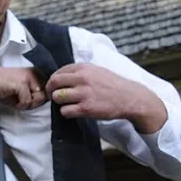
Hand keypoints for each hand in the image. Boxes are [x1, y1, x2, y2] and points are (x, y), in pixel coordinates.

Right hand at [0, 67, 47, 109]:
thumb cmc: (3, 88)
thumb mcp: (23, 92)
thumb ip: (35, 94)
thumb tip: (46, 100)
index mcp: (36, 72)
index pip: (48, 90)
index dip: (39, 99)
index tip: (28, 99)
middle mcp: (35, 73)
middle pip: (45, 95)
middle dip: (34, 103)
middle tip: (22, 101)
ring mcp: (29, 77)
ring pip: (38, 99)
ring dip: (28, 104)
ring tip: (17, 101)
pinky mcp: (22, 83)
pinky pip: (28, 101)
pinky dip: (20, 105)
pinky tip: (13, 102)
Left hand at [46, 63, 167, 133]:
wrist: (129, 98)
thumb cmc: (112, 85)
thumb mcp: (96, 71)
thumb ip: (79, 72)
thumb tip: (61, 77)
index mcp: (84, 68)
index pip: (58, 72)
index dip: (54, 81)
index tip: (56, 87)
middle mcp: (83, 79)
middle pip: (54, 83)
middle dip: (51, 91)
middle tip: (55, 96)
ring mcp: (84, 94)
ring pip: (57, 97)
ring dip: (59, 102)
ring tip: (67, 104)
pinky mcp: (86, 108)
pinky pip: (65, 111)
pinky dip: (66, 113)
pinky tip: (74, 111)